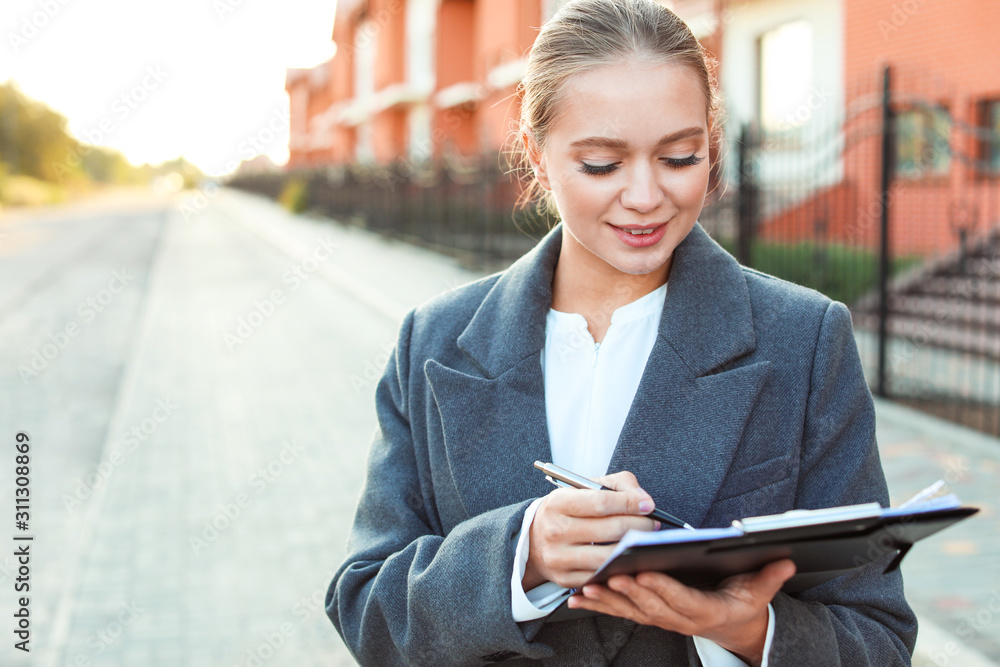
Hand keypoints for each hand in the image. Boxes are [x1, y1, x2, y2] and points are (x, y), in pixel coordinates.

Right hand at [523, 471, 659, 589]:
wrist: (536, 538)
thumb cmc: (569, 510)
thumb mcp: (584, 488)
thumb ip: (618, 485)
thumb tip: (644, 501)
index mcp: (558, 503)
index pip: (601, 502)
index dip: (629, 503)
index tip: (649, 505)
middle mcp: (555, 530)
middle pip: (609, 530)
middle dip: (639, 526)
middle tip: (653, 524)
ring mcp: (558, 558)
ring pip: (608, 556)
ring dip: (633, 549)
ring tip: (644, 541)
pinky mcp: (565, 579)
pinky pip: (601, 576)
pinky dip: (620, 568)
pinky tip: (630, 559)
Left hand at [567, 559, 795, 665]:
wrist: (734, 627)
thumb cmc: (743, 603)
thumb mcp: (760, 592)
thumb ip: (770, 577)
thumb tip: (785, 562)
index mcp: (705, 611)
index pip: (681, 600)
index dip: (662, 588)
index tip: (644, 574)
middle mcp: (679, 619)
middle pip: (650, 606)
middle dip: (628, 592)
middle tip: (608, 575)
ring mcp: (662, 620)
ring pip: (631, 611)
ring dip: (607, 601)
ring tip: (586, 588)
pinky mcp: (648, 616)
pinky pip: (620, 612)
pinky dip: (598, 606)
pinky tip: (576, 599)